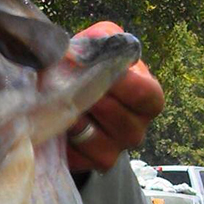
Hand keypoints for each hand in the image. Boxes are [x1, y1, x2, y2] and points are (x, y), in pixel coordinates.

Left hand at [65, 20, 163, 172]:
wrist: (71, 100)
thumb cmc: (91, 69)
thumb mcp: (100, 47)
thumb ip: (101, 39)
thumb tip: (91, 43)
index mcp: (149, 100)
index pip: (145, 95)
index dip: (121, 83)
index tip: (97, 68)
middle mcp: (137, 129)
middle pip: (119, 119)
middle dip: (91, 99)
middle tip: (69, 84)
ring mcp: (114, 150)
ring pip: (97, 141)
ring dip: (75, 120)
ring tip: (59, 104)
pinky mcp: (89, 164)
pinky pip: (77, 157)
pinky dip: (63, 140)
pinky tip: (54, 124)